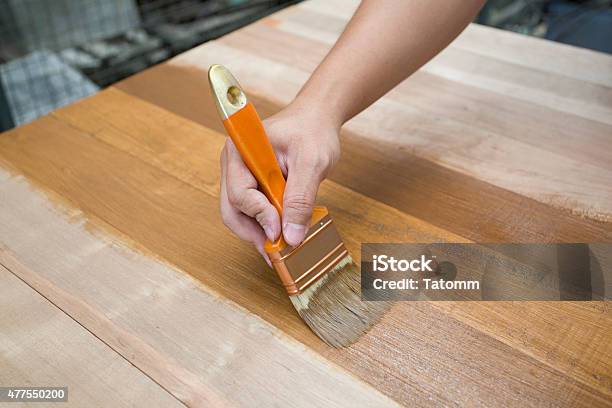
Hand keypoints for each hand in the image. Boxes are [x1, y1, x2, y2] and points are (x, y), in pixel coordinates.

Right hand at [219, 102, 340, 263]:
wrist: (316, 120)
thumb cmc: (312, 131)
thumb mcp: (313, 163)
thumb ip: (300, 199)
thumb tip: (291, 237)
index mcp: (240, 151)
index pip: (240, 193)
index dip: (260, 217)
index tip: (281, 232)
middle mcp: (234, 165)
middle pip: (232, 210)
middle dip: (254, 232)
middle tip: (278, 252)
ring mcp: (240, 176)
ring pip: (240, 215)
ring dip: (260, 232)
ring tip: (283, 246)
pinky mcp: (251, 185)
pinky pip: (252, 212)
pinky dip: (266, 225)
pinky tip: (284, 233)